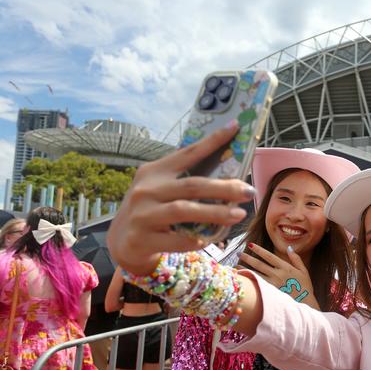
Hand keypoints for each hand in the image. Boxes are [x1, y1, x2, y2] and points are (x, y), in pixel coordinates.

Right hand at [107, 121, 255, 274]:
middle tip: (248, 191)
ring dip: (216, 213)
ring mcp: (143, 214)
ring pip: (184, 211)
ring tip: (239, 214)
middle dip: (224, 188)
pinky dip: (196, 239)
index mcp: (154, 171)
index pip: (187, 153)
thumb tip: (228, 173)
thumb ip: (184, 180)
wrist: (122, 242)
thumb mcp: (160, 189)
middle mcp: (146, 190)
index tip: (234, 128)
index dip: (212, 141)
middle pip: (192, 185)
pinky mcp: (142, 239)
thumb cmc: (151, 210)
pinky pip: (176, 240)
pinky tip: (210, 239)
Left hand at [239, 243, 318, 308]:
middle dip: (248, 258)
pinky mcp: (270, 292)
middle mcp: (277, 274)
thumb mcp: (303, 270)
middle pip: (259, 264)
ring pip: (256, 274)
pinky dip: (249, 280)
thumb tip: (289, 248)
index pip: (269, 256)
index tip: (250, 245)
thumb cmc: (305, 287)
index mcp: (285, 267)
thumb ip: (296, 258)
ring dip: (245, 269)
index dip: (259, 250)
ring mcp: (273, 284)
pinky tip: (243, 278)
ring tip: (236, 265)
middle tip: (239, 253)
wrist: (305, 303)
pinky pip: (257, 284)